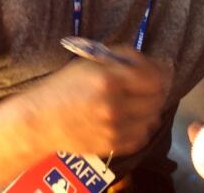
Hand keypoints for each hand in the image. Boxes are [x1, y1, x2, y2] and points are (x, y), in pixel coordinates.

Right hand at [25, 47, 169, 156]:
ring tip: (142, 100)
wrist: (40, 120)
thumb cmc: (64, 86)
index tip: (163, 68)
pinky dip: (143, 125)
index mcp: (109, 80)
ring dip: (152, 107)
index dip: (163, 71)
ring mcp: (115, 129)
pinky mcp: (113, 146)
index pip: (155, 76)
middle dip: (159, 88)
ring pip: (153, 117)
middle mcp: (115, 106)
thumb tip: (155, 61)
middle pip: (158, 97)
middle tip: (153, 83)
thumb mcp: (91, 61)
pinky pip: (142, 135)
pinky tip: (133, 117)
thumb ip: (123, 57)